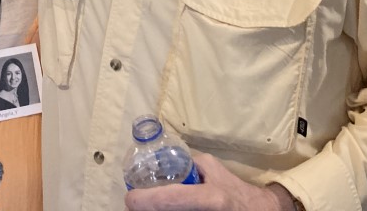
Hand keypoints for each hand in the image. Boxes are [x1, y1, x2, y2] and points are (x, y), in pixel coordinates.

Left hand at [124, 154, 293, 210]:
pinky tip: (161, 210)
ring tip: (143, 208)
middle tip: (135, 205)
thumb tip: (164, 160)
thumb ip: (191, 164)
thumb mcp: (214, 170)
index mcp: (211, 197)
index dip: (148, 200)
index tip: (131, 198)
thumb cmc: (235, 191)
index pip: (174, 199)